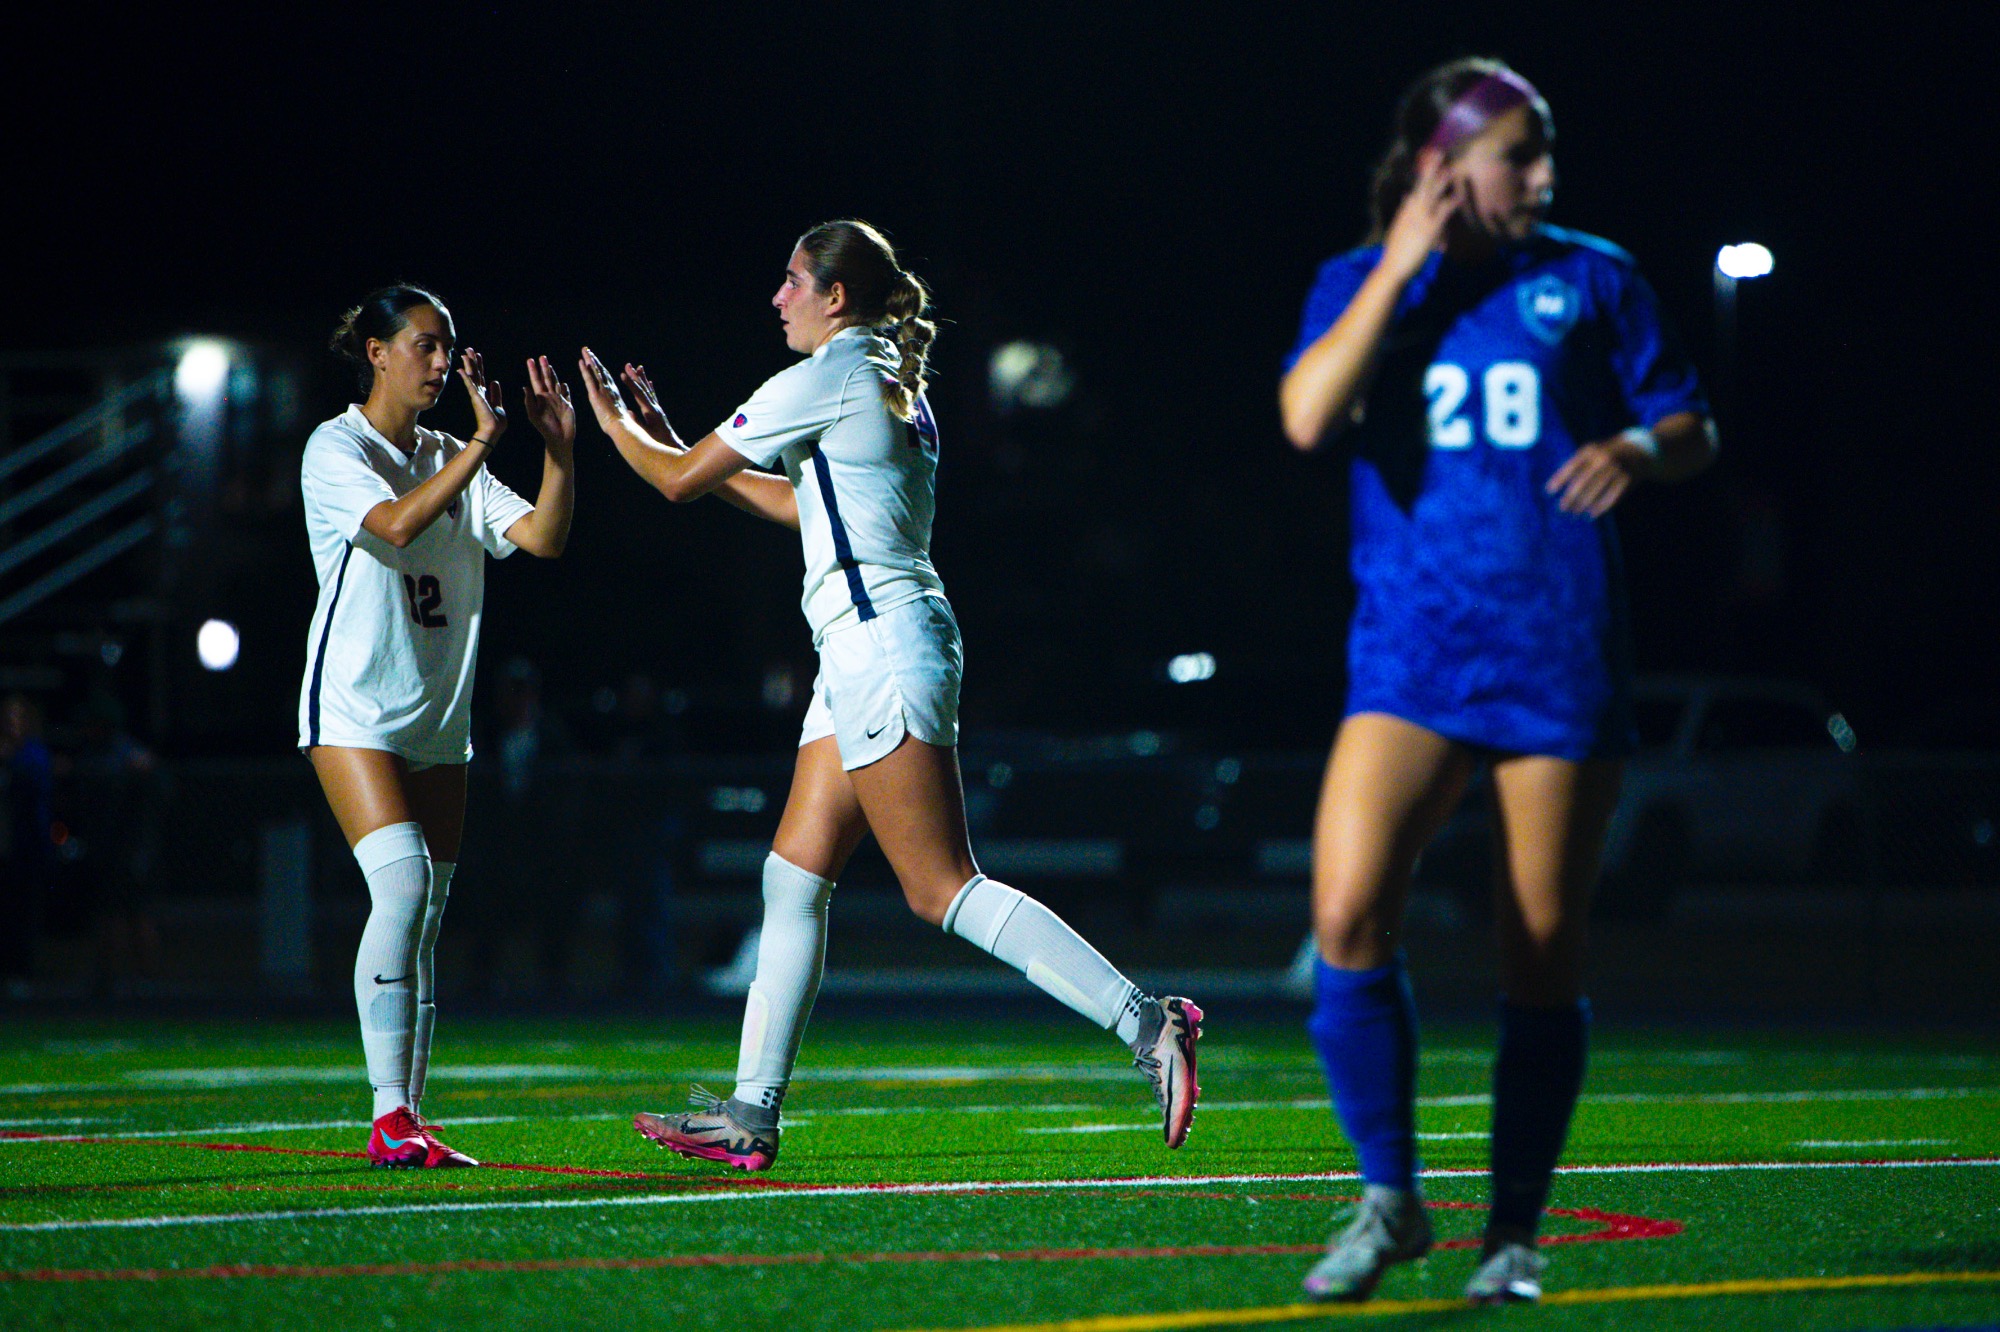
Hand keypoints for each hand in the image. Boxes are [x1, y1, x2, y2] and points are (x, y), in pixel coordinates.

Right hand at [457, 348, 507, 443]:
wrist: (493, 431)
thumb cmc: (496, 421)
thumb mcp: (498, 404)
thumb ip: (496, 393)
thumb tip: (495, 381)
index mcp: (484, 393)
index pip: (481, 376)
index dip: (479, 365)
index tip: (477, 355)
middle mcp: (478, 392)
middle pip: (475, 373)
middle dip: (472, 360)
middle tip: (468, 349)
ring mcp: (476, 394)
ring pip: (472, 376)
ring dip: (469, 364)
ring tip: (465, 353)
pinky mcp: (476, 397)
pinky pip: (470, 385)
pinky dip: (466, 377)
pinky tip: (461, 369)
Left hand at [522, 356, 575, 455]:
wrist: (559, 438)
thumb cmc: (545, 428)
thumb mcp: (534, 414)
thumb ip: (530, 401)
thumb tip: (525, 387)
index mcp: (540, 398)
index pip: (536, 381)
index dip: (533, 370)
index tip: (530, 360)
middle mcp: (549, 397)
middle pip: (546, 379)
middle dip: (544, 368)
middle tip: (541, 356)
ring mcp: (559, 400)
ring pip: (556, 384)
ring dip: (553, 374)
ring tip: (550, 365)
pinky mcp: (568, 405)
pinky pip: (567, 394)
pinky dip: (566, 388)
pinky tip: (564, 384)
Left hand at [577, 346, 634, 434]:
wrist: (622, 427)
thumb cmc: (623, 426)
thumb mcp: (623, 416)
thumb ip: (623, 412)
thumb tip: (629, 414)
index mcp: (615, 394)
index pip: (607, 379)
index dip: (602, 369)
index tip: (598, 362)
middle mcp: (610, 389)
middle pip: (601, 371)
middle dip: (595, 360)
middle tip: (589, 351)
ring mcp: (603, 390)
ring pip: (595, 371)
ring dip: (590, 359)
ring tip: (585, 350)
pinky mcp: (595, 394)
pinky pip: (589, 379)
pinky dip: (585, 369)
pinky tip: (581, 361)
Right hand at [620, 362, 679, 443]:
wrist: (673, 447)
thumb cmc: (658, 443)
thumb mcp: (646, 434)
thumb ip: (637, 423)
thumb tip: (627, 411)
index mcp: (650, 412)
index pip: (639, 395)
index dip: (631, 384)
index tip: (622, 374)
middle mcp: (655, 407)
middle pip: (644, 389)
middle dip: (635, 377)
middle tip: (628, 365)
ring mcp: (657, 408)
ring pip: (648, 390)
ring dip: (642, 379)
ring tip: (638, 367)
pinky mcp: (658, 411)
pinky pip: (653, 396)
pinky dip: (649, 388)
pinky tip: (649, 382)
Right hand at [1378, 151, 1457, 281]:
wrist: (1393, 266)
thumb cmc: (1396, 252)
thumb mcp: (1397, 228)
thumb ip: (1404, 212)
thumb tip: (1407, 197)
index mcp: (1405, 211)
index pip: (1415, 189)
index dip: (1422, 174)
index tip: (1428, 161)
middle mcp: (1411, 211)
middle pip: (1422, 185)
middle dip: (1430, 169)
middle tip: (1439, 154)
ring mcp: (1420, 218)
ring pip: (1431, 195)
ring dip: (1441, 181)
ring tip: (1450, 168)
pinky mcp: (1428, 228)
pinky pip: (1442, 212)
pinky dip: (1451, 202)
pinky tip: (1459, 196)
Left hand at [1546, 437, 1652, 517]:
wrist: (1639, 450)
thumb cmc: (1606, 454)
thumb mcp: (1591, 452)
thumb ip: (1575, 465)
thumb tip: (1552, 486)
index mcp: (1591, 450)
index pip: (1571, 466)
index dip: (1559, 479)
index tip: (1549, 492)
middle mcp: (1603, 458)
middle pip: (1582, 481)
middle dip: (1570, 496)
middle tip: (1562, 508)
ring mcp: (1616, 468)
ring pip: (1596, 490)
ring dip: (1584, 504)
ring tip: (1575, 513)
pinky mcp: (1628, 479)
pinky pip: (1612, 496)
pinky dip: (1601, 506)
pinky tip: (1592, 514)